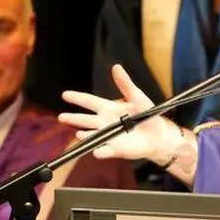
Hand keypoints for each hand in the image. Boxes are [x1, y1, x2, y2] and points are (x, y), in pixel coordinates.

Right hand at [58, 64, 177, 163]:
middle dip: (73, 118)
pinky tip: (97, 151)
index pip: (89, 101)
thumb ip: (125, 84)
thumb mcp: (137, 96)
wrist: (158, 135)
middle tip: (61, 117)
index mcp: (108, 108)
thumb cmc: (146, 115)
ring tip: (79, 133)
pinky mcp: (114, 149)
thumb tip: (116, 67)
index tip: (65, 94)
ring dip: (85, 135)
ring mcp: (108, 136)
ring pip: (92, 136)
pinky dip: (100, 151)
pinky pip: (105, 151)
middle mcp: (104, 122)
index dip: (77, 97)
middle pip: (85, 120)